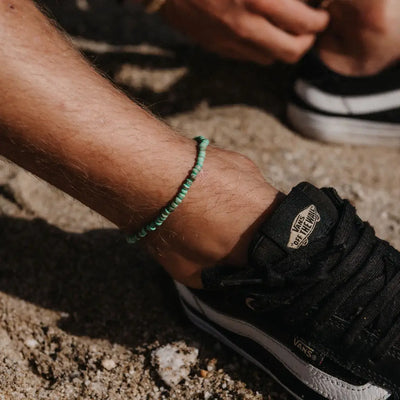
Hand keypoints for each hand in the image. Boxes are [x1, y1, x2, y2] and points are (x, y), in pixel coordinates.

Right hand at [162, 0, 328, 64]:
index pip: (304, 25)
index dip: (319, 22)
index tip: (321, 14)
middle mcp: (247, 26)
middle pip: (291, 52)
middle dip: (307, 42)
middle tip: (310, 29)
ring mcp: (230, 41)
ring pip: (270, 58)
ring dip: (283, 48)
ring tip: (285, 32)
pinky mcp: (217, 47)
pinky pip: (247, 57)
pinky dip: (260, 49)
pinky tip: (259, 33)